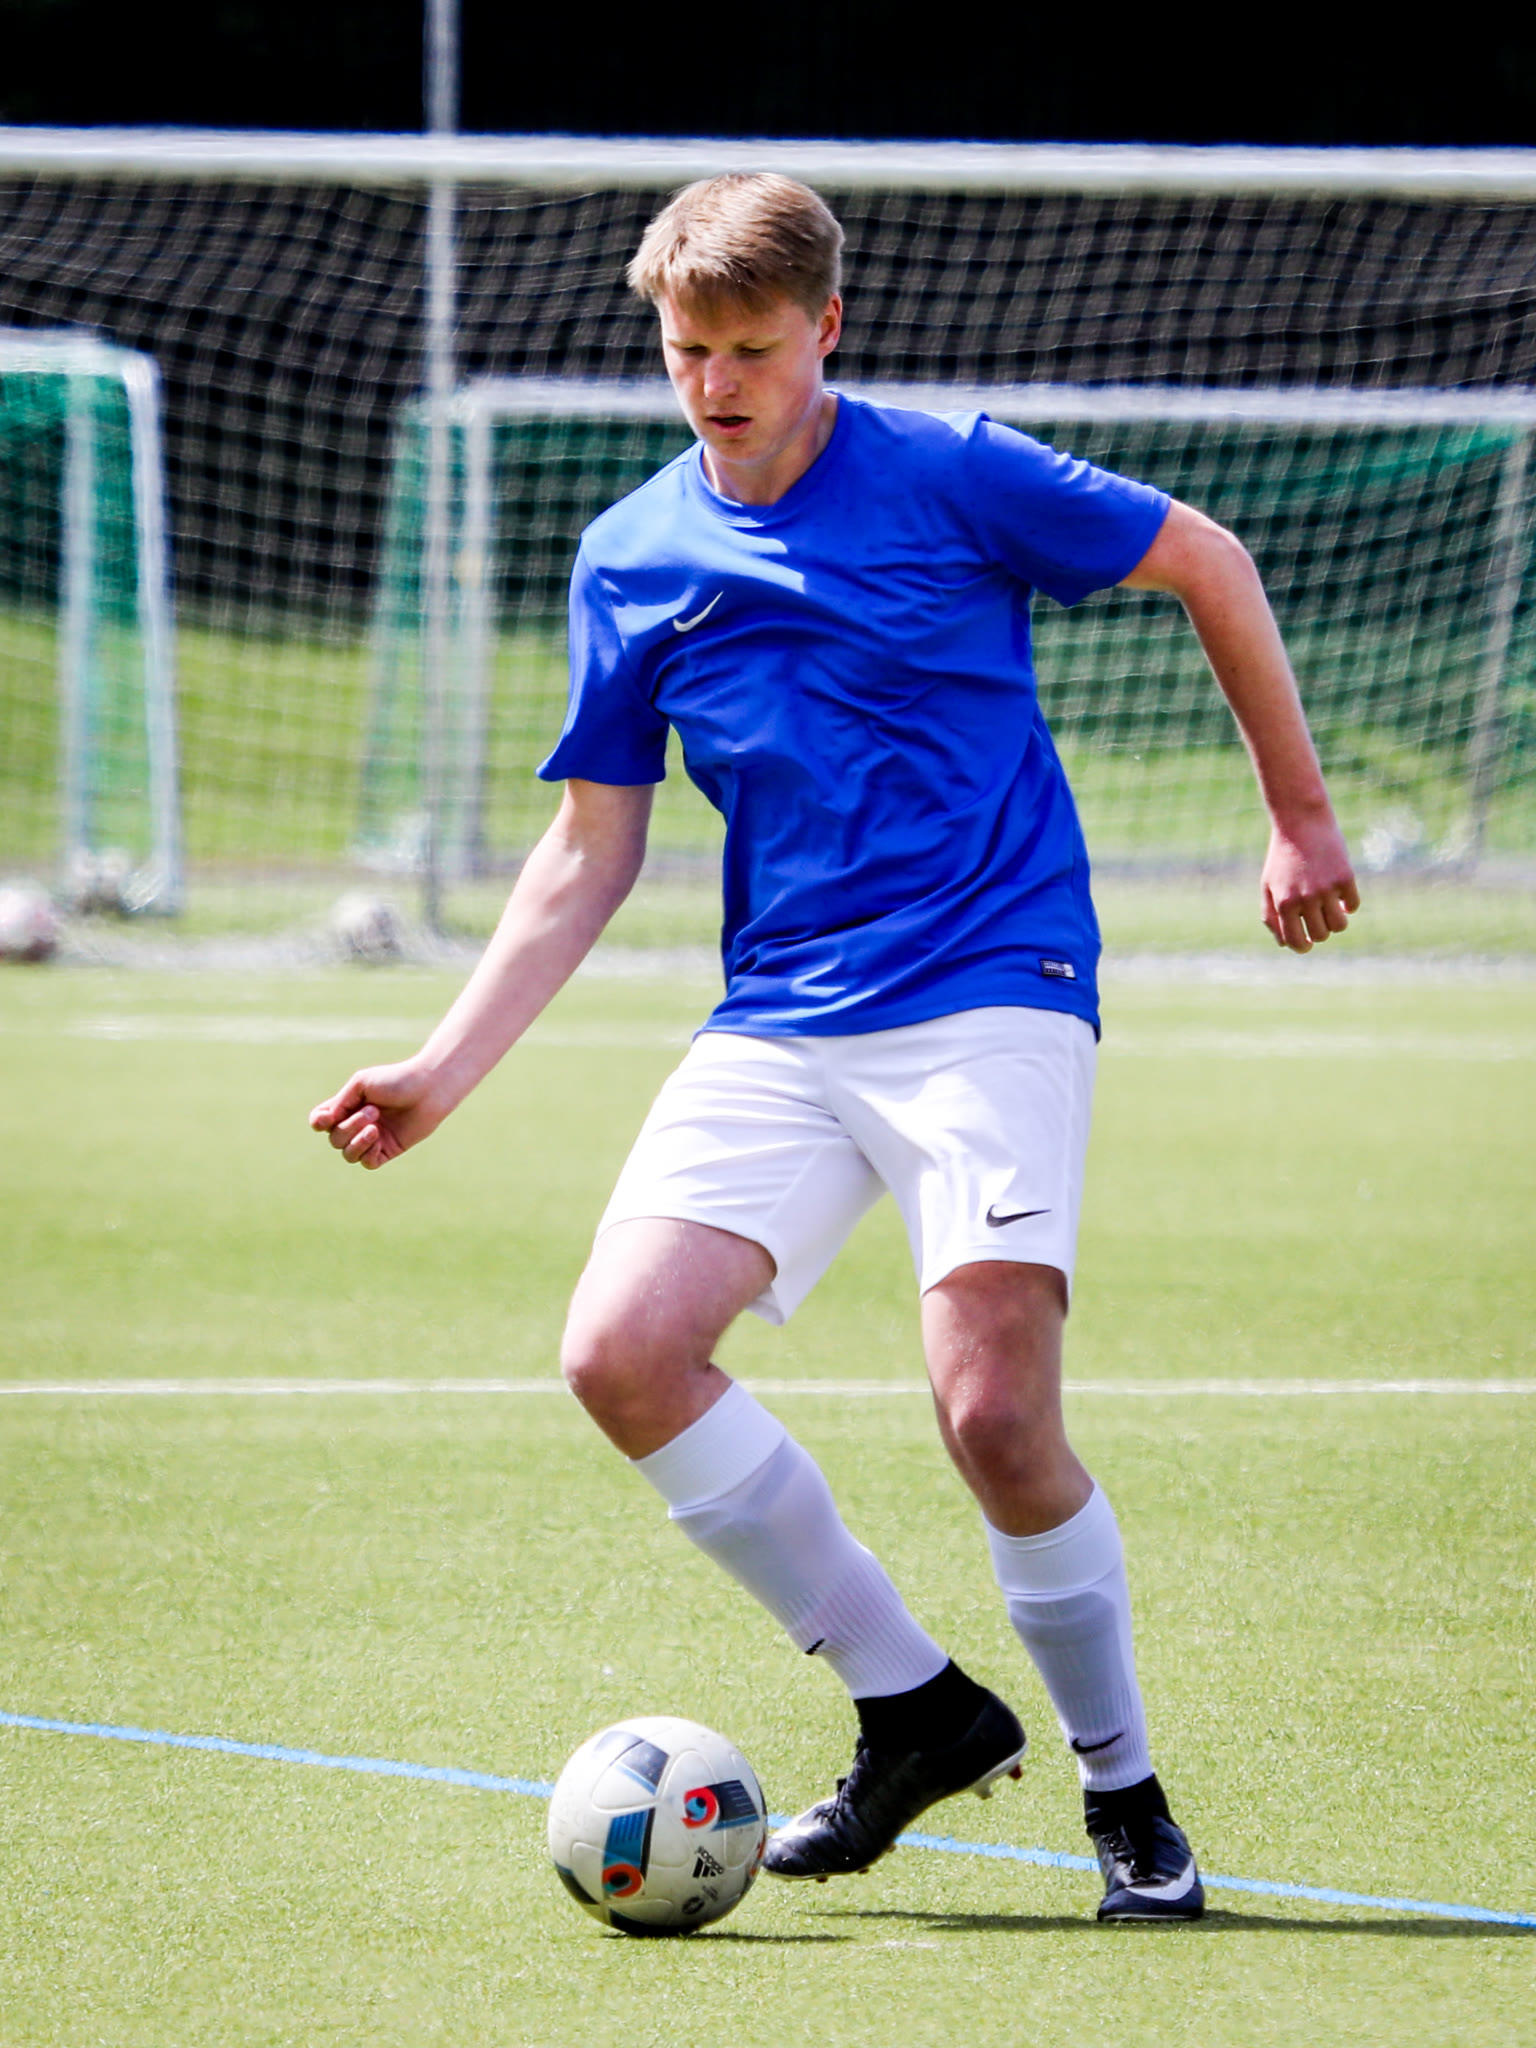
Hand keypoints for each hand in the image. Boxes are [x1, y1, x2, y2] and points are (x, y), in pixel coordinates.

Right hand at [308, 1059, 451, 1169]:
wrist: (429, 1089)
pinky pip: (368, 1163)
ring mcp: (373, 1139)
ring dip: (357, 1141)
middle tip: (374, 1110)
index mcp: (348, 1106)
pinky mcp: (388, 1150)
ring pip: (348, 1154)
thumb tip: (323, 1124)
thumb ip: (340, 1103)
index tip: (329, 1118)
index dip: (319, 1123)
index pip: (321, 1122)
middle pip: (335, 1139)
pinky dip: (368, 1153)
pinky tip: (378, 1138)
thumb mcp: (361, 1084)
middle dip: (349, 1127)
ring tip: (376, 1126)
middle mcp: (357, 1124)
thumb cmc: (396, 1080)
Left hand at [1261, 814, 1360, 952]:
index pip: (1296, 942)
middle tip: (1316, 915)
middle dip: (1319, 930)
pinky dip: (1348, 904)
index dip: (1303, 947)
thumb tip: (1285, 943)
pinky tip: (1340, 893)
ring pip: (1339, 925)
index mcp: (1284, 903)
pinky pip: (1353, 905)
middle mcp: (1305, 898)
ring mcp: (1327, 888)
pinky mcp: (1345, 877)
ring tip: (1330, 907)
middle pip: (1321, 935)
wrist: (1301, 822)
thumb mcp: (1268, 885)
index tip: (1307, 943)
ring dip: (1336, 920)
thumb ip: (1271, 916)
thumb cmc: (1283, 857)